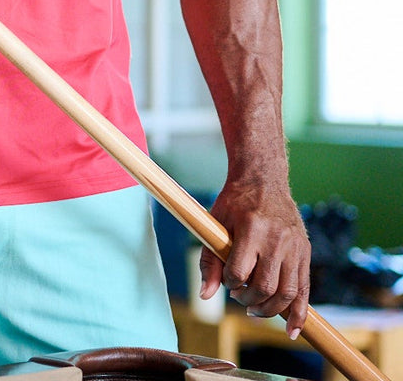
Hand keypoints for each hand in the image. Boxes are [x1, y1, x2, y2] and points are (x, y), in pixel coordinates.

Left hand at [199, 178, 310, 338]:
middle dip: (248, 300)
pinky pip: (305, 290)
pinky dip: (299, 313)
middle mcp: (276, 240)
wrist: (264, 180)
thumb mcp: (216, 222)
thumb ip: (210, 259)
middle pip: (265, 287)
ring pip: (287, 293)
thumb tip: (204, 295)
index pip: (239, 272)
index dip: (230, 283)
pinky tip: (291, 329)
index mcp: (251, 229)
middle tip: (239, 298)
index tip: (227, 282)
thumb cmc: (235, 202)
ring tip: (255, 309)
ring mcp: (294, 247)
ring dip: (270, 310)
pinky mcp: (305, 253)